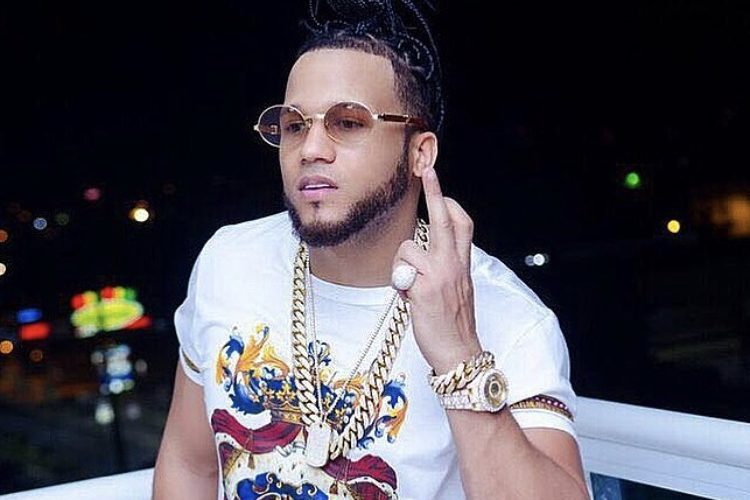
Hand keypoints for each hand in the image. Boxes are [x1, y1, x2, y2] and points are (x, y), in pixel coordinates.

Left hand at [392, 166, 481, 373]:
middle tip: (428, 170)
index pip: (462, 223)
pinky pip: (399, 273)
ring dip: (401, 266)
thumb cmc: (453, 321)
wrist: (459, 352)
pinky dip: (399, 285)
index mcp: (462, 263)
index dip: (450, 204)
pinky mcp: (423, 290)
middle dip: (435, 192)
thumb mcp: (457, 287)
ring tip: (411, 287)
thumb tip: (423, 249)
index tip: (440, 188)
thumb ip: (445, 265)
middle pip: (443, 220)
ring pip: (407, 248)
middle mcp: (453, 265)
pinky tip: (409, 300)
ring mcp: (438, 276)